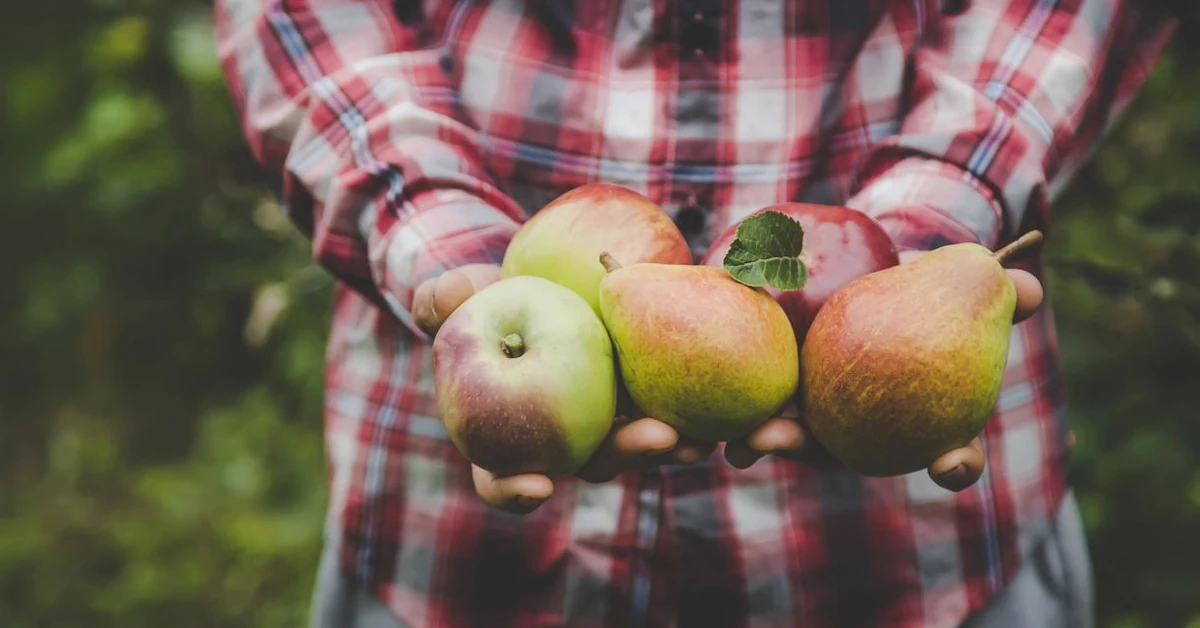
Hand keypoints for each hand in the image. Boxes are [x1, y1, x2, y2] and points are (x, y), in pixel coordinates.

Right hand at [414, 265, 713, 514]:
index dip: (514, 489)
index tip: (536, 487)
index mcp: (510, 437)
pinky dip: (711, 410)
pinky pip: (685, 406)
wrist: (543, 283)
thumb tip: (434, 297)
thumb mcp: (463, 295)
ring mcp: (614, 419)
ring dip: (682, 443)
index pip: (501, 478)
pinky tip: (741, 405)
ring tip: (709, 433)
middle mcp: (567, 441)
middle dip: (630, 455)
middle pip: (598, 461)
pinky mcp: (652, 392)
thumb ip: (444, 299)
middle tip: (658, 439)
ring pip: (649, 442)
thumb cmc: (491, 299)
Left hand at [723, 248, 1045, 491]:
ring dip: (755, 437)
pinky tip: (694, 394)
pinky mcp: (763, 394)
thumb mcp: (952, 288)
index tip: (952, 461)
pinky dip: (719, 399)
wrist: (864, 278)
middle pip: (831, 452)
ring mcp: (806, 420)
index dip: (952, 463)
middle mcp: (854, 433)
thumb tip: (1033, 285)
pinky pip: (740, 397)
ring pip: (778, 434)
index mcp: (913, 426)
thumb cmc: (915, 294)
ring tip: (739, 432)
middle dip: (805, 452)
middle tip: (783, 441)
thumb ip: (993, 291)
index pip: (946, 455)